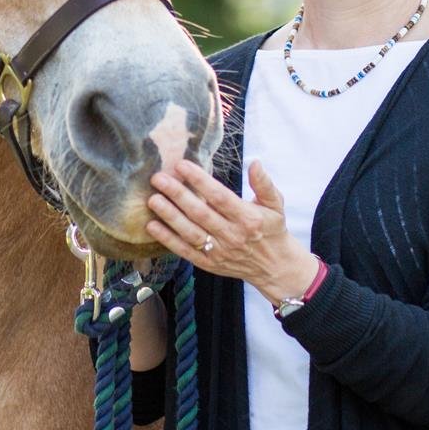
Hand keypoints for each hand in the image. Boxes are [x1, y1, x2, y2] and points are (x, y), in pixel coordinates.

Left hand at [146, 159, 319, 305]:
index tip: (182, 165)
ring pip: (190, 232)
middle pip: (200, 213)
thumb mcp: (275, 204)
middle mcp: (232, 235)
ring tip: (153, 199)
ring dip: (169, 216)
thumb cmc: (272, 229)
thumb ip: (264, 183)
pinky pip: (185, 251)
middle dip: (177, 194)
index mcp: (248, 218)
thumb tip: (254, 162)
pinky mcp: (209, 264)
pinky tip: (152, 226)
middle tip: (158, 178)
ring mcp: (219, 251)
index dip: (200, 181)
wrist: (275, 267)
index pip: (220, 197)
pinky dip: (168, 239)